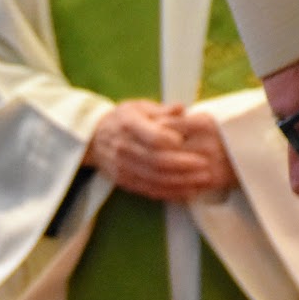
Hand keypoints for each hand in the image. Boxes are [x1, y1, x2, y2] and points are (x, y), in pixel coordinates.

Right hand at [86, 101, 223, 202]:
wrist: (94, 139)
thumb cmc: (123, 120)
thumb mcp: (139, 107)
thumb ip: (162, 110)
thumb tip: (181, 109)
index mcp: (128, 124)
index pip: (152, 136)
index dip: (170, 140)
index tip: (186, 141)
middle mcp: (124, 147)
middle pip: (156, 160)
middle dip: (183, 165)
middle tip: (205, 165)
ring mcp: (123, 167)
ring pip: (155, 178)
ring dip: (181, 181)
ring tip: (202, 180)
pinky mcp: (125, 181)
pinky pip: (150, 190)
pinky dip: (170, 192)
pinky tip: (187, 191)